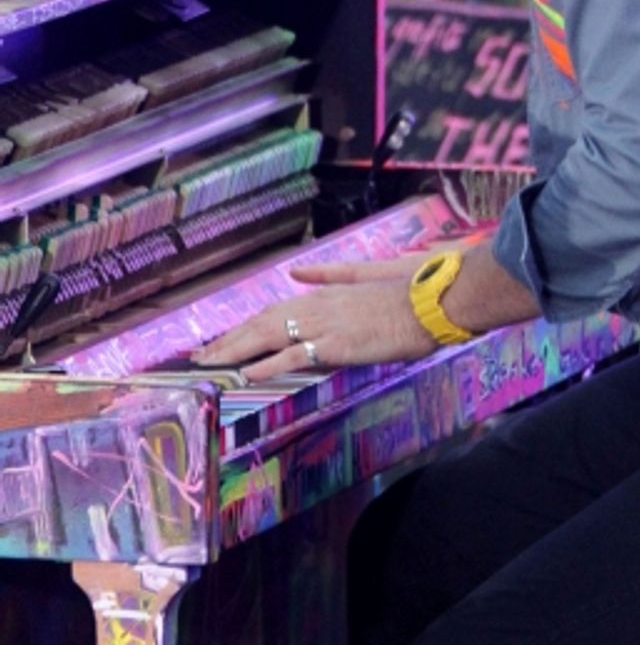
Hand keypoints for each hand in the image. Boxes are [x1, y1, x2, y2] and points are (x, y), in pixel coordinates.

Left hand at [192, 257, 437, 379]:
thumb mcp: (367, 274)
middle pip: (262, 322)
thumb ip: (331, 273)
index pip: (275, 310)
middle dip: (229, 339)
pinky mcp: (337, 344)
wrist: (435, 299)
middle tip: (200, 356)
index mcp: (326, 292)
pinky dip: (267, 364)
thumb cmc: (410, 289)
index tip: (224, 337)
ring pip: (268, 336)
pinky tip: (245, 374)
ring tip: (208, 364)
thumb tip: (298, 269)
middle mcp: (319, 304)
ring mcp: (326, 324)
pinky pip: (294, 355)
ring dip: (235, 350)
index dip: (246, 325)